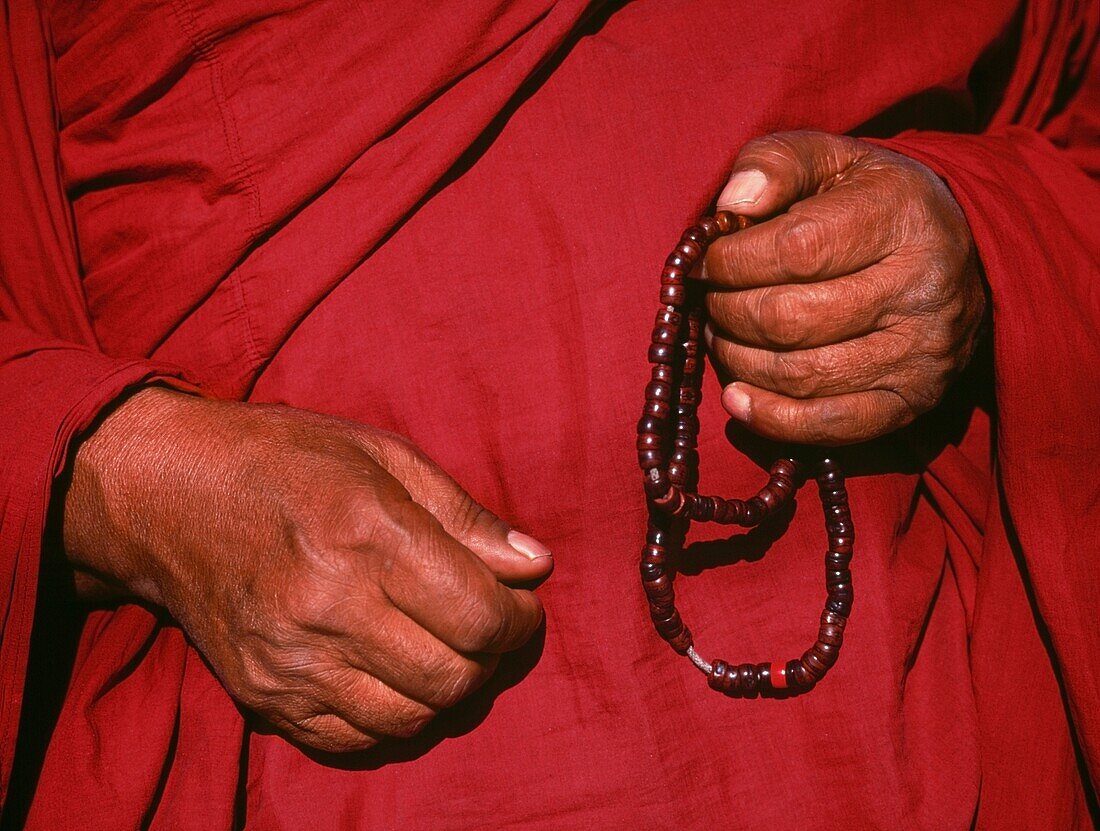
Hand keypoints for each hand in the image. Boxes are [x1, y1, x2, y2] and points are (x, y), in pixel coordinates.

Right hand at [62, 388, 550, 751]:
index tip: (518, 604)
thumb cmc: (289, 461)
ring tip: (442, 649)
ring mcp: (291, 659)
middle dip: (490, 658)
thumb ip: (465, 516)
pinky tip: (391, 673)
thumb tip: (535, 565)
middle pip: (452, 678)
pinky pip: (353, 740)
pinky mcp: (262, 694)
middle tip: (486, 627)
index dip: (518, 620)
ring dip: (445, 692)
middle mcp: (328, 605)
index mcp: (368, 533)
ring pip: (410, 718)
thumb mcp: (384, 456)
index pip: (478, 616)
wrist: (169, 494)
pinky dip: (390, 716)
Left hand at [700, 131, 986, 444]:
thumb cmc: (869, 201)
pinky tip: (736, 396)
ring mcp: (921, 353)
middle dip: (728, 311)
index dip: (731, 260)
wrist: (955, 254)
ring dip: (738, 359)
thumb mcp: (829, 158)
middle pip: (788, 319)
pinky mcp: (912, 402)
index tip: (707, 259)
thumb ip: (774, 163)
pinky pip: (827, 426)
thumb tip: (730, 204)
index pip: (793, 250)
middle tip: (712, 299)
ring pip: (799, 374)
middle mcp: (921, 288)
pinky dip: (770, 417)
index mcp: (900, 215)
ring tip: (723, 334)